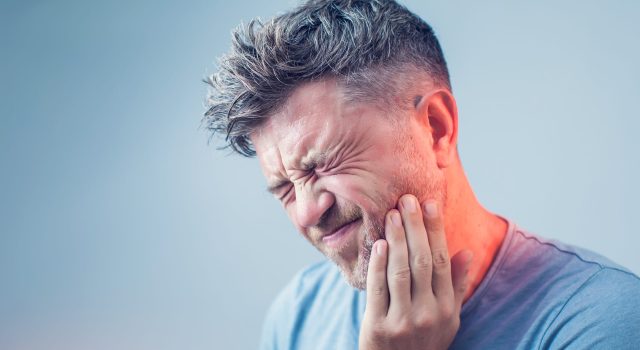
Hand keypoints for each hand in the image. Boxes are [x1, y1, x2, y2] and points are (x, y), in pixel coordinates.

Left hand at [359, 194, 472, 349]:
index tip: (430, 204)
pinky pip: (378, 289)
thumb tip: (468, 252)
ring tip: (391, 214)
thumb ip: (457, 285)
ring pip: (401, 272)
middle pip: (423, 262)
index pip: (443, 261)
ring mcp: (403, 321)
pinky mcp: (378, 327)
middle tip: (406, 199)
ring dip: (396, 240)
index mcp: (447, 308)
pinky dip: (378, 265)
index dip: (436, 231)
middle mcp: (428, 314)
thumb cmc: (425, 340)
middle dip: (415, 227)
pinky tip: (379, 244)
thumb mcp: (449, 318)